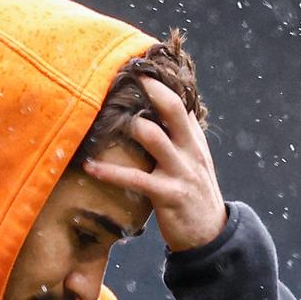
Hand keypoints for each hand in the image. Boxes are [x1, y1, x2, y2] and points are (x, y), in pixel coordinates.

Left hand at [83, 77, 226, 251]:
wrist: (210, 235)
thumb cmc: (192, 195)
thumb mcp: (191, 162)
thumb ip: (178, 138)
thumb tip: (156, 115)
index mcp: (195, 140)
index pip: (182, 102)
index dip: (163, 82)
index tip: (142, 64)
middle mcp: (191, 150)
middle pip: (173, 108)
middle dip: (150, 88)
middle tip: (127, 73)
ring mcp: (181, 171)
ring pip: (153, 136)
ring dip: (127, 126)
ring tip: (103, 121)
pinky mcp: (168, 194)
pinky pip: (135, 178)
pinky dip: (109, 172)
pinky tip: (90, 168)